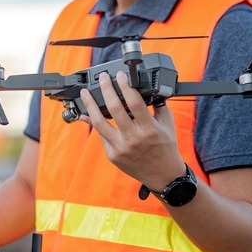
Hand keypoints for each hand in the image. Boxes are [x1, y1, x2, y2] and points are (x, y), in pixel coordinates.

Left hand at [79, 71, 185, 189]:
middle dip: (106, 89)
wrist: (163, 176)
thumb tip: (144, 90)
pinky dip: (95, 122)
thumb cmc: (166, 148)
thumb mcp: (167, 124)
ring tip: (85, 94)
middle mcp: (133, 139)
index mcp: (149, 129)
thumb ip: (157, 106)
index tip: (121, 75)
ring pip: (99, 123)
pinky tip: (89, 112)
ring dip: (90, 106)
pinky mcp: (112, 155)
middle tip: (102, 78)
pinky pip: (101, 135)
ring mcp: (120, 148)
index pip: (134, 102)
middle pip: (114, 109)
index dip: (125, 86)